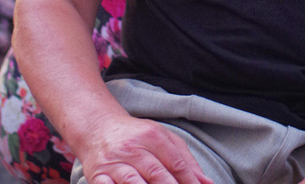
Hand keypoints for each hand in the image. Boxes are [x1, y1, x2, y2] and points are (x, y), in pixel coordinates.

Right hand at [80, 114, 213, 183]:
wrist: (98, 128)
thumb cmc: (136, 136)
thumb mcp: (162, 138)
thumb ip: (184, 159)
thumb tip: (206, 182)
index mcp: (153, 136)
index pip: (176, 162)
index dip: (189, 181)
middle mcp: (134, 147)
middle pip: (158, 173)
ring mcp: (115, 161)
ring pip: (134, 182)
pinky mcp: (98, 175)